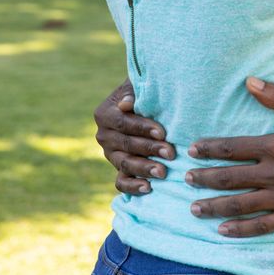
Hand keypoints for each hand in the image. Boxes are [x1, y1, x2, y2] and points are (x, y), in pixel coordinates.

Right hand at [94, 79, 173, 194]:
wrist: (145, 105)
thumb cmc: (145, 93)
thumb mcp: (138, 87)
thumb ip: (132, 93)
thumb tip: (126, 104)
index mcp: (105, 114)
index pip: (123, 123)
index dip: (142, 128)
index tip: (162, 132)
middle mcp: (103, 135)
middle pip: (126, 145)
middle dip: (149, 149)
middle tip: (170, 153)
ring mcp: (109, 154)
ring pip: (124, 164)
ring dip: (144, 168)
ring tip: (163, 172)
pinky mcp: (118, 169)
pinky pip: (121, 182)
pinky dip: (132, 187)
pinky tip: (148, 188)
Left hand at [186, 77, 273, 236]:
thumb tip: (249, 81)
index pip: (233, 148)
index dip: (210, 149)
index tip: (193, 151)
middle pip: (230, 177)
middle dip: (204, 179)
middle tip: (185, 180)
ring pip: (240, 204)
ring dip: (214, 206)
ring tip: (194, 208)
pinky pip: (262, 226)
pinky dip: (240, 229)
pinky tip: (223, 230)